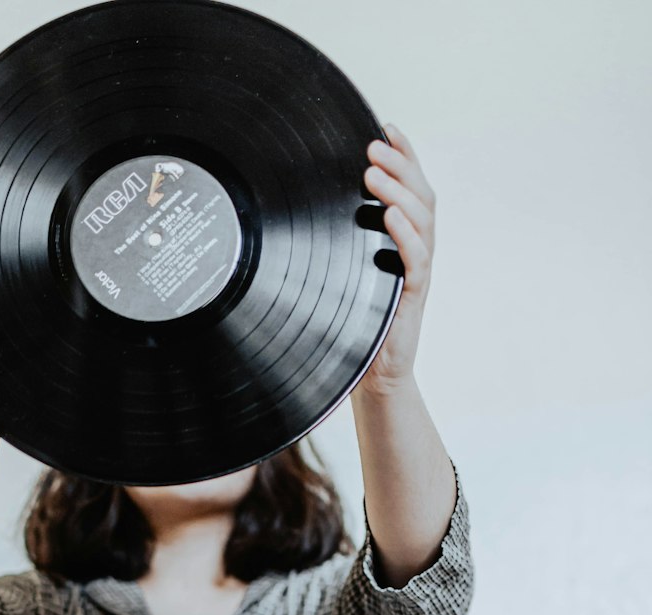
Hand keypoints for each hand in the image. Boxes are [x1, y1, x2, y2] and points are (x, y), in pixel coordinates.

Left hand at [355, 124, 435, 396]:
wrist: (371, 372)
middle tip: (372, 146)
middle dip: (400, 164)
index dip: (405, 154)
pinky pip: (417, 258)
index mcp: (405, 238)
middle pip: (422, 194)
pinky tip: (390, 216)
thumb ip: (342, 239)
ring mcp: (418, 270)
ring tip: (373, 173)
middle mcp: (417, 249)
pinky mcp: (413, 295)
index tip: (386, 126)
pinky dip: (405, 234)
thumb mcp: (346, 270)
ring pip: (422, 220)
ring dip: (399, 191)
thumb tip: (307, 202)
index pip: (412, 186)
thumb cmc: (356, 321)